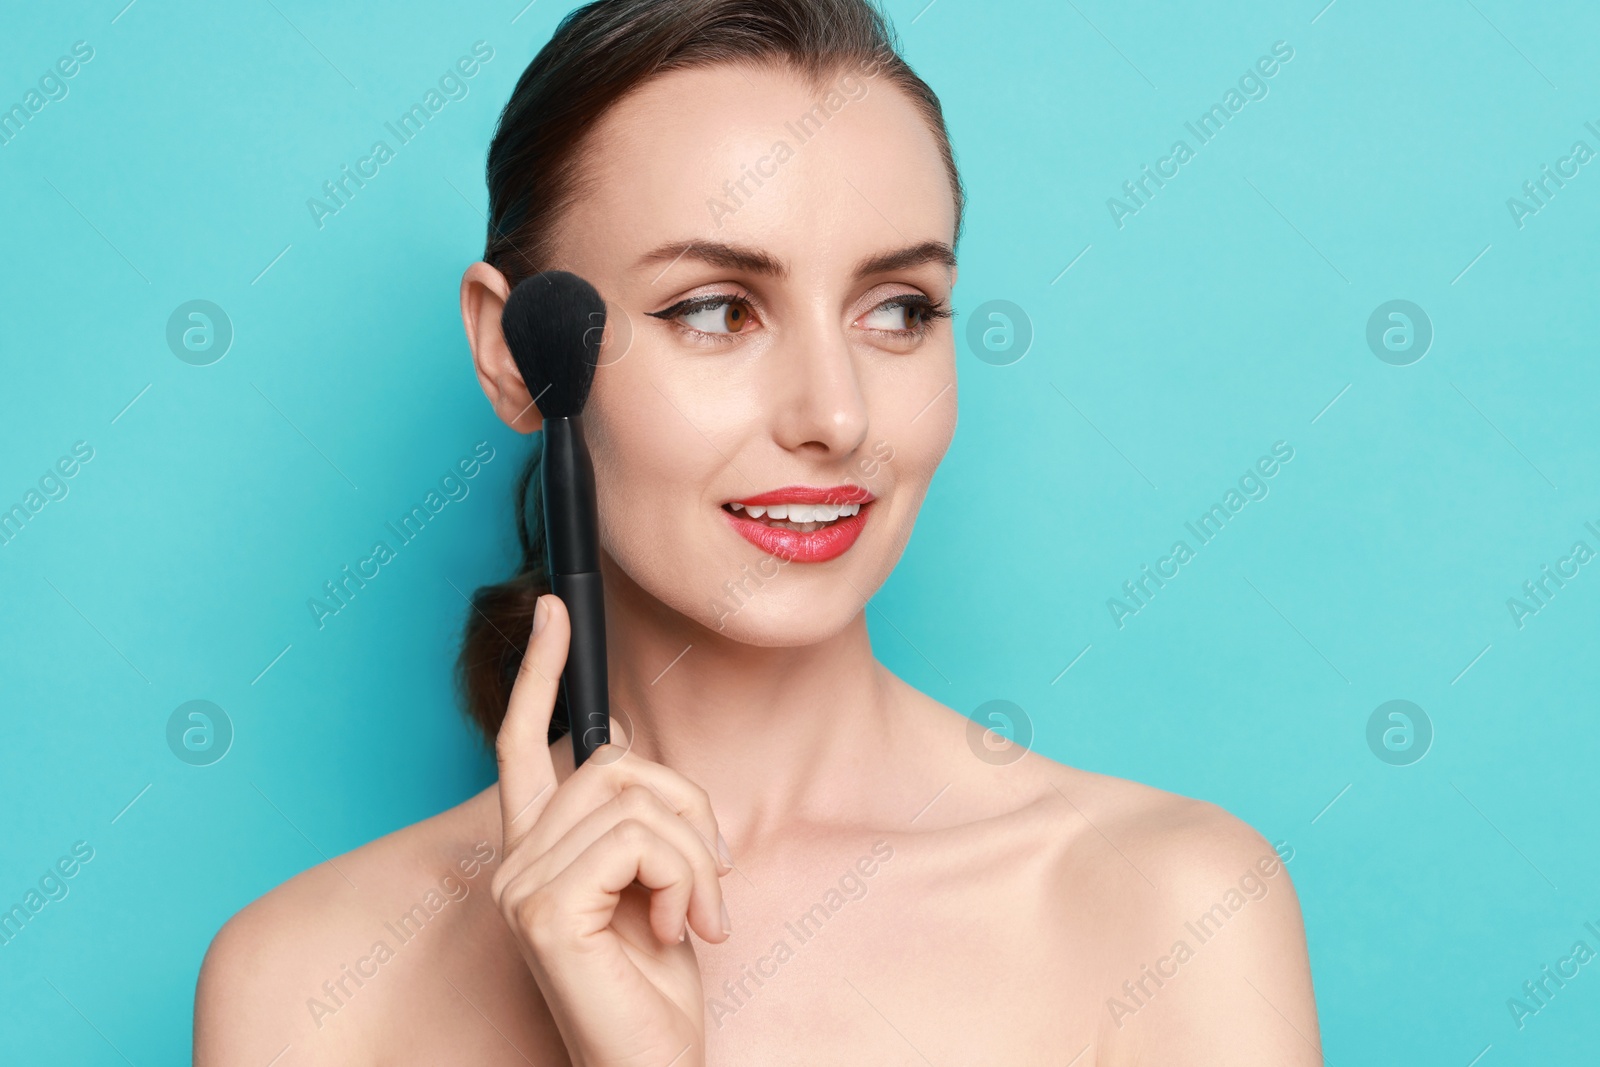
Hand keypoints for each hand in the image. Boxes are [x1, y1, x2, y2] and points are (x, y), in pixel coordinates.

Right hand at [490, 593, 731, 1066]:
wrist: (652, 1066)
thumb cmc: (656, 986)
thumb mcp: (655, 880)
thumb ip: (632, 818)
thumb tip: (624, 744)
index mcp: (537, 850)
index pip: (521, 742)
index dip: (541, 671)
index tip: (558, 612)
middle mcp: (514, 862)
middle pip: (615, 764)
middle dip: (689, 809)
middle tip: (709, 879)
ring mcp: (521, 886)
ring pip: (636, 798)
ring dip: (694, 854)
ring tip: (695, 913)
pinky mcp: (544, 911)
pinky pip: (638, 840)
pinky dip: (683, 878)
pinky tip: (678, 929)